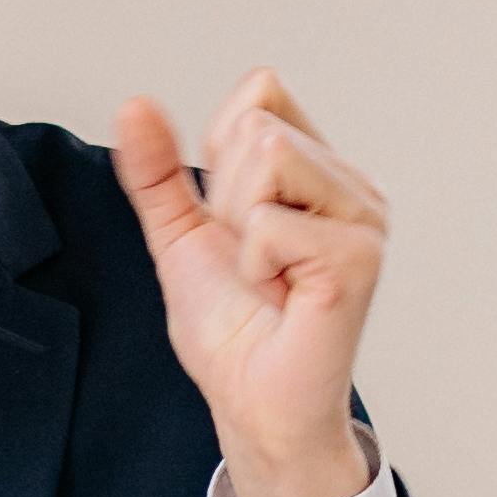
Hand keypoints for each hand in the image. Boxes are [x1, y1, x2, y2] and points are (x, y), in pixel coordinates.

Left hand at [111, 73, 380, 496]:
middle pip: (256, 124)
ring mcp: (363, 218)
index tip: (235, 223)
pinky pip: (271, 222)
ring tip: (269, 276)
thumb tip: (133, 105)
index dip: (220, 154)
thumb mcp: (180, 233)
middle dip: (227, 198)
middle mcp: (351, 186)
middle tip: (253, 262)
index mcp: (318, 170)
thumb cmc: (233, 330)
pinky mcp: (357, 256)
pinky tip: (282, 297)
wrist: (250, 403)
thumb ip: (157, 169)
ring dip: (242, 228)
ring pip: (268, 154)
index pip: (259, 93)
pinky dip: (256, 266)